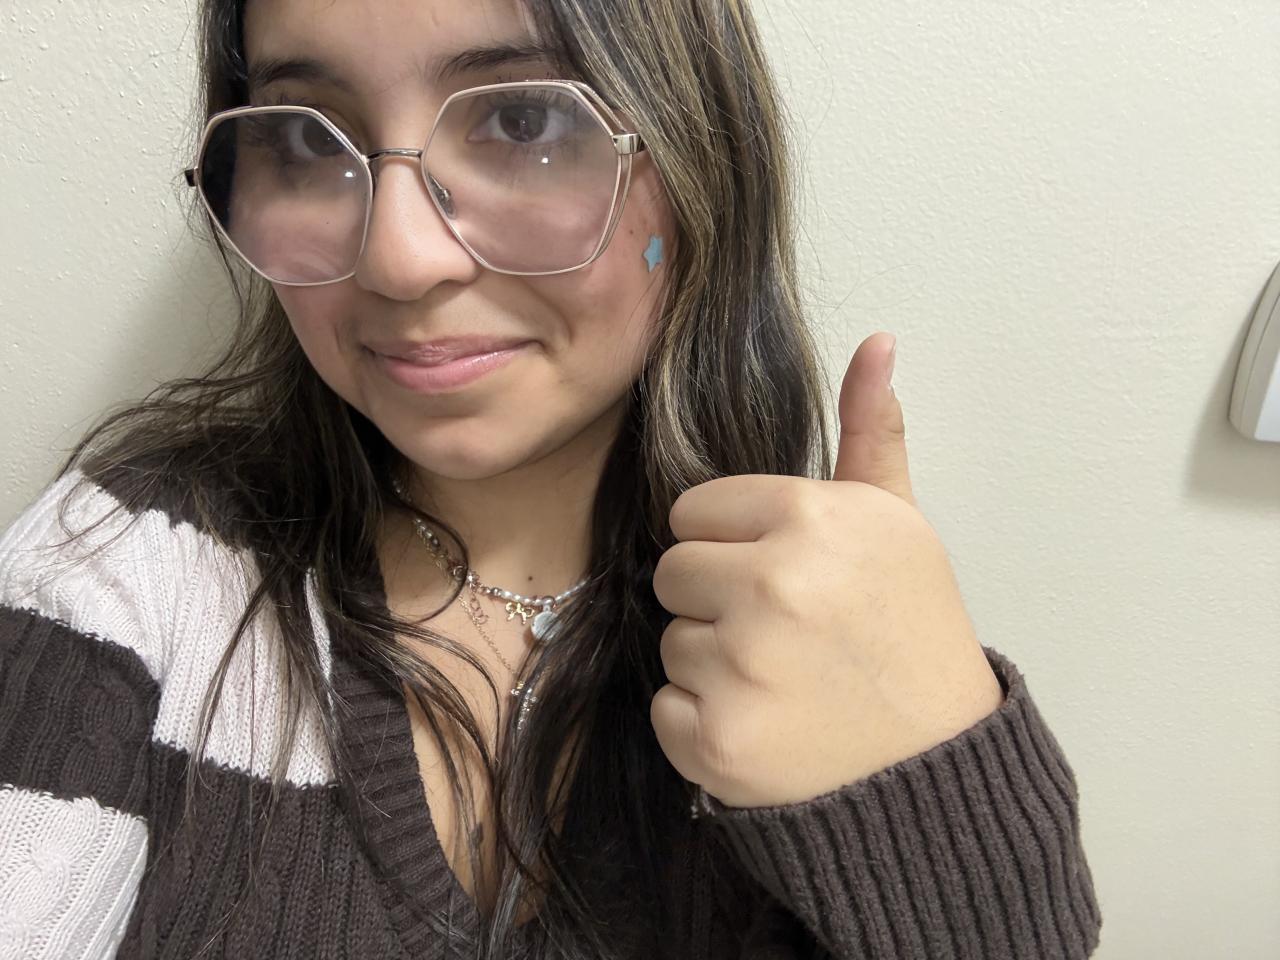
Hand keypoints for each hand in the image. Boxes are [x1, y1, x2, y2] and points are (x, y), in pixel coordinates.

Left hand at [650, 332, 1003, 808]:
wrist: (936, 768)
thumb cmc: (913, 635)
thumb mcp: (900, 525)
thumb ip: (871, 434)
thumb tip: (877, 342)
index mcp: (811, 518)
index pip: (694, 511)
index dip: (730, 543)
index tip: (776, 573)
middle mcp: (771, 584)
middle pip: (672, 572)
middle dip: (715, 598)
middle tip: (780, 630)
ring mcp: (741, 666)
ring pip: (672, 642)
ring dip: (714, 664)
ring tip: (783, 680)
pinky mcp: (717, 740)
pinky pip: (666, 708)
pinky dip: (704, 723)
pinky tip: (767, 724)